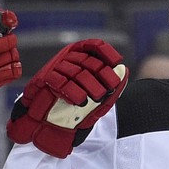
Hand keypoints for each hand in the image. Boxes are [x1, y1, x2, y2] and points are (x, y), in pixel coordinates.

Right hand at [6, 39, 127, 157]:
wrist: (46, 122)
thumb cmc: (73, 108)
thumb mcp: (97, 99)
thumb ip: (111, 86)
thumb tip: (124, 72)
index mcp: (79, 58)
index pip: (93, 46)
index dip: (106, 52)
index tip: (117, 61)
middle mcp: (67, 59)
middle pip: (88, 61)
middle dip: (103, 74)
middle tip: (110, 88)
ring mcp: (55, 68)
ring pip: (77, 72)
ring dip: (90, 86)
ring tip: (97, 98)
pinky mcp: (44, 79)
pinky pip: (61, 83)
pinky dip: (73, 92)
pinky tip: (81, 101)